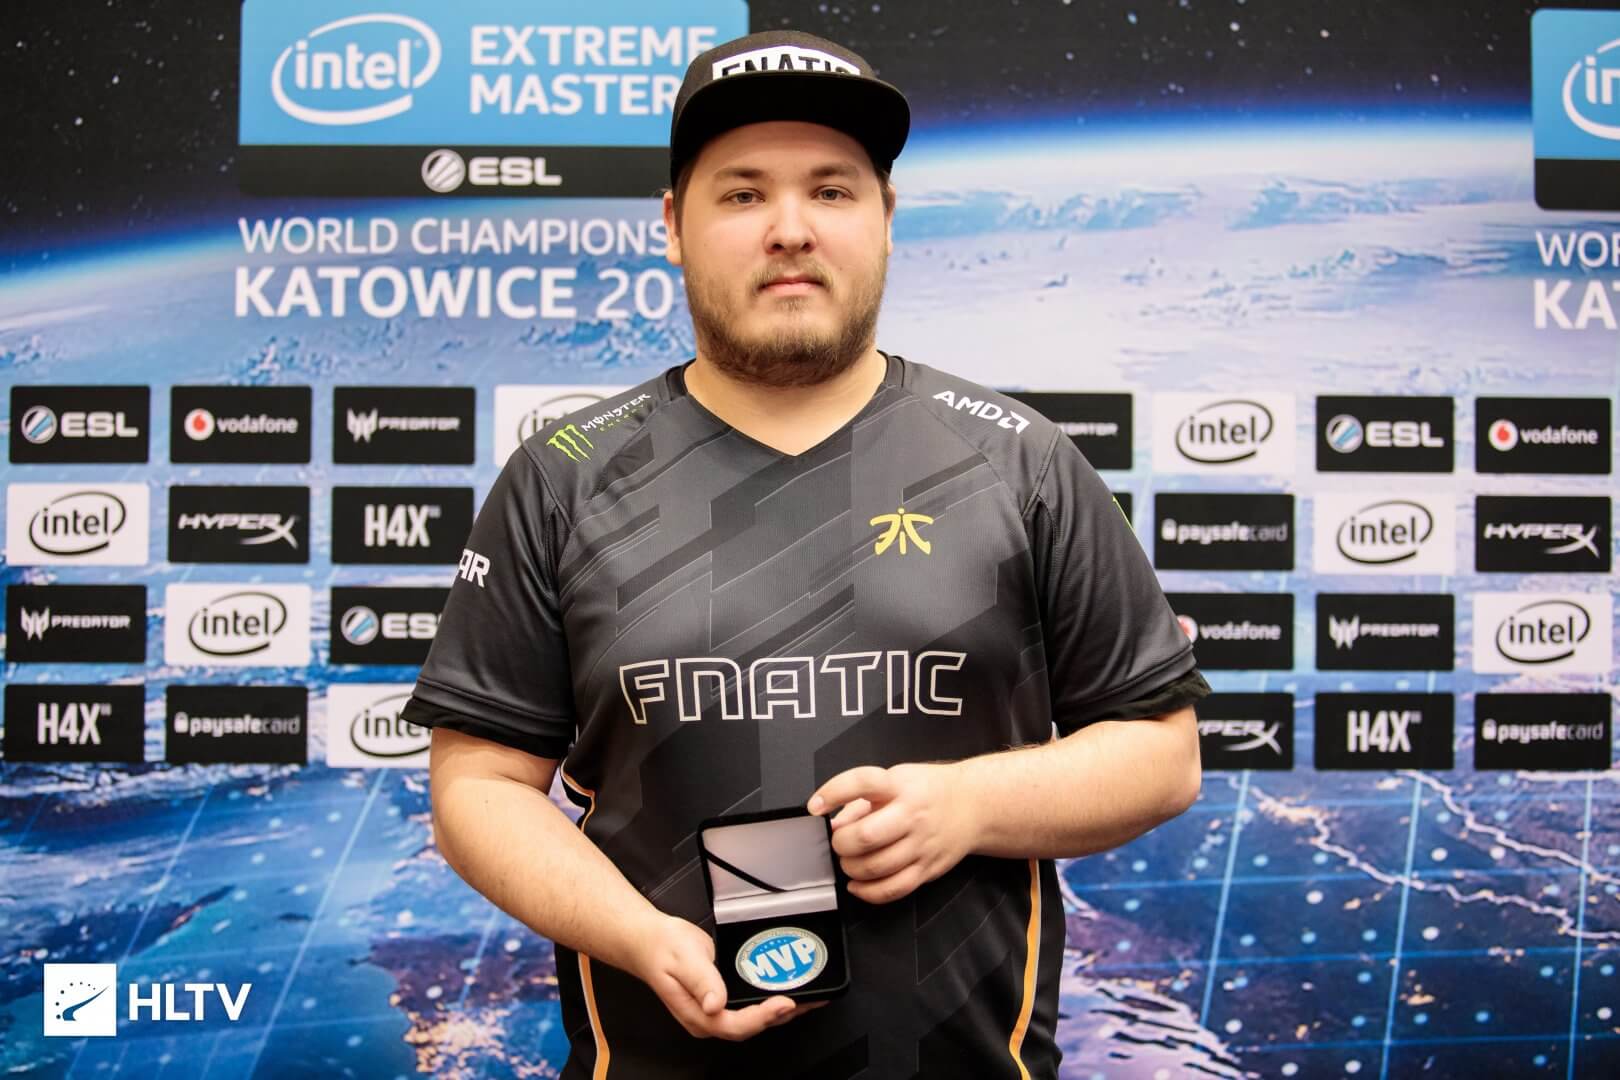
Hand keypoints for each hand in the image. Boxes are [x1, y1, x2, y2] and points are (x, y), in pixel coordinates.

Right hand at [627, 912, 823, 1038]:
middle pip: (751, 1027)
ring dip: (781, 1011)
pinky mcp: (720, 999)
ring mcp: (714, 1010)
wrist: (648, 941)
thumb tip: (715, 1003)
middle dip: (781, 1016)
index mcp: (697, 1015)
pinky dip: (770, 1000)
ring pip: (753, 1019)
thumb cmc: (661, 948)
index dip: (764, 1017)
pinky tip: (786, 989)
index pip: (736, 1024)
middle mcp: (707, 1018)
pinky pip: (749, 1005)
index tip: (785, 1002)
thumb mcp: (683, 959)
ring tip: (808, 997)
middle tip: (809, 1000)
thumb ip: (701, 980)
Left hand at [808, 762, 975, 904]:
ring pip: (876, 867)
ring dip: (851, 868)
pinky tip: (857, 885)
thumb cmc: (928, 790)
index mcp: (900, 786)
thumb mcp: (896, 779)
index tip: (815, 806)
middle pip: (866, 836)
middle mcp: (912, 815)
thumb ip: (862, 800)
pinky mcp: (928, 869)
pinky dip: (868, 892)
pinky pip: (893, 889)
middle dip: (842, 843)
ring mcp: (922, 845)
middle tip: (840, 842)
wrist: (974, 805)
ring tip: (849, 861)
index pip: (863, 783)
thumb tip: (834, 825)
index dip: (834, 793)